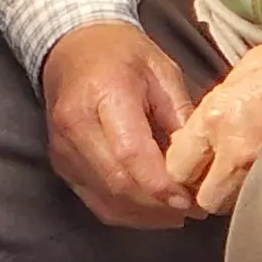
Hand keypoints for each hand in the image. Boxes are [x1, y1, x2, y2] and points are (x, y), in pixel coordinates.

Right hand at [39, 21, 202, 228]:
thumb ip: (180, 117)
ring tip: (179, 212)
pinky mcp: (61, 164)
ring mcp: (63, 148)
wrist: (72, 46)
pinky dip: (128, 213)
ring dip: (147, 214)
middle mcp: (75, 124)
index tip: (191, 199)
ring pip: (107, 199)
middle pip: (118, 182)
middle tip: (195, 209)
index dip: (161, 183)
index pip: (130, 152)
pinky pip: (96, 201)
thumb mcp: (162, 71)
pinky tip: (153, 211)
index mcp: (104, 94)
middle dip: (160, 205)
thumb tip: (199, 164)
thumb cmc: (121, 54)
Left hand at [164, 28, 261, 217]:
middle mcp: (236, 147)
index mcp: (215, 117)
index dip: (183, 168)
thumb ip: (216, 107)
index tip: (193, 163)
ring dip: (237, 194)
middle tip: (218, 175)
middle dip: (209, 190)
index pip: (178, 167)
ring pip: (238, 204)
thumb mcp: (241, 73)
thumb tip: (203, 129)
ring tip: (247, 174)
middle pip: (207, 198)